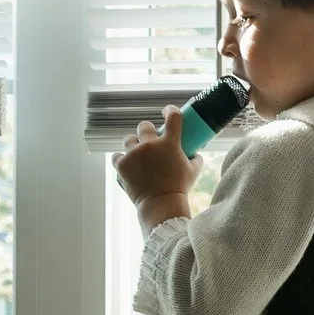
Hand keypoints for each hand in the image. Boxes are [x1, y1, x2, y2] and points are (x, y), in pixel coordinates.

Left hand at [113, 107, 197, 227]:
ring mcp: (135, 153)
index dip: (170, 110)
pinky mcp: (122, 164)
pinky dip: (121, 160)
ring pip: (129, 139)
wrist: (161, 204)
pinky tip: (125, 164)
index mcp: (170, 143)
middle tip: (148, 141)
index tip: (167, 111)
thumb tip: (196, 154)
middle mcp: (151, 145)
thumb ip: (196, 159)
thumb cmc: (179, 188)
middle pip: (144, 126)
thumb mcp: (193, 171)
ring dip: (132, 145)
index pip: (173, 116)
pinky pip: (117, 155)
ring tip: (136, 155)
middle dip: (146, 132)